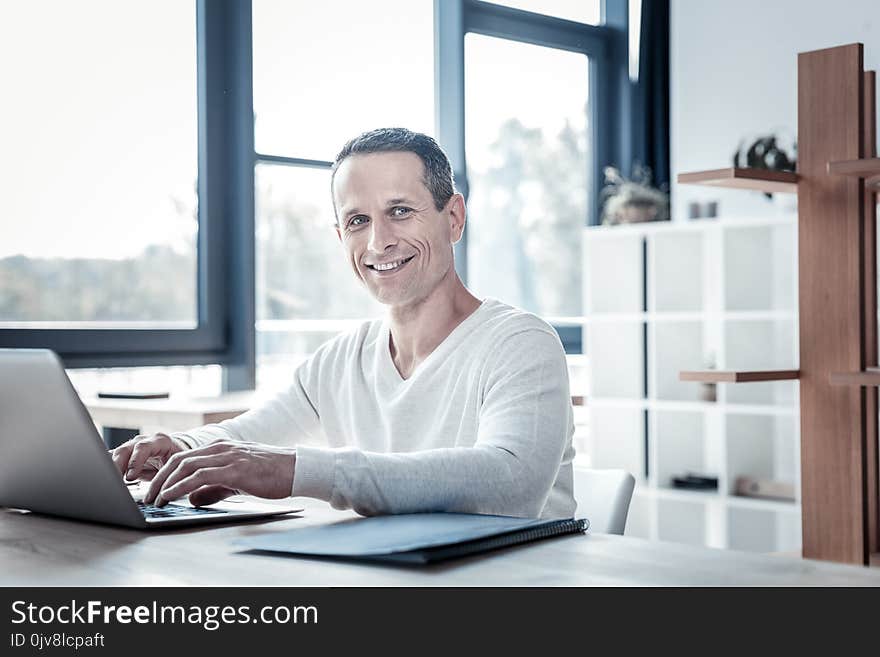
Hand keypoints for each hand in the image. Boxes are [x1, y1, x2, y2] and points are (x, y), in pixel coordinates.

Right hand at [111, 432, 188, 481]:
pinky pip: (113, 460)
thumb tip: (164, 489)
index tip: (130, 477)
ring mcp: (133, 447)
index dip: (135, 461)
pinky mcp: (125, 456)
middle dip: (117, 465)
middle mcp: (144, 441)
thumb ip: (170, 474)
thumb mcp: (177, 467)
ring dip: (111, 468)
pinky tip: (106, 479)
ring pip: (116, 455)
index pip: (144, 447)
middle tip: (114, 481)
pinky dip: (108, 469)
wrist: (176, 457)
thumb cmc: (178, 462)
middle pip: (125, 450)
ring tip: (108, 482)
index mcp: (160, 441)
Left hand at [143, 441, 295, 506]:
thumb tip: (192, 498)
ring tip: (155, 499)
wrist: (296, 469)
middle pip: (179, 460)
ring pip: (186, 466)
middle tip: (147, 496)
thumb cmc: (271, 474)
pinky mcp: (234, 469)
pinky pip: (200, 476)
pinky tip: (172, 496)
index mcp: (221, 447)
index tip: (153, 488)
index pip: (184, 458)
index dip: (165, 473)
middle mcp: (221, 448)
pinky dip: (181, 486)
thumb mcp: (237, 481)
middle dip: (159, 479)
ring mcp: (227, 457)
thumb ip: (213, 488)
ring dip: (166, 484)